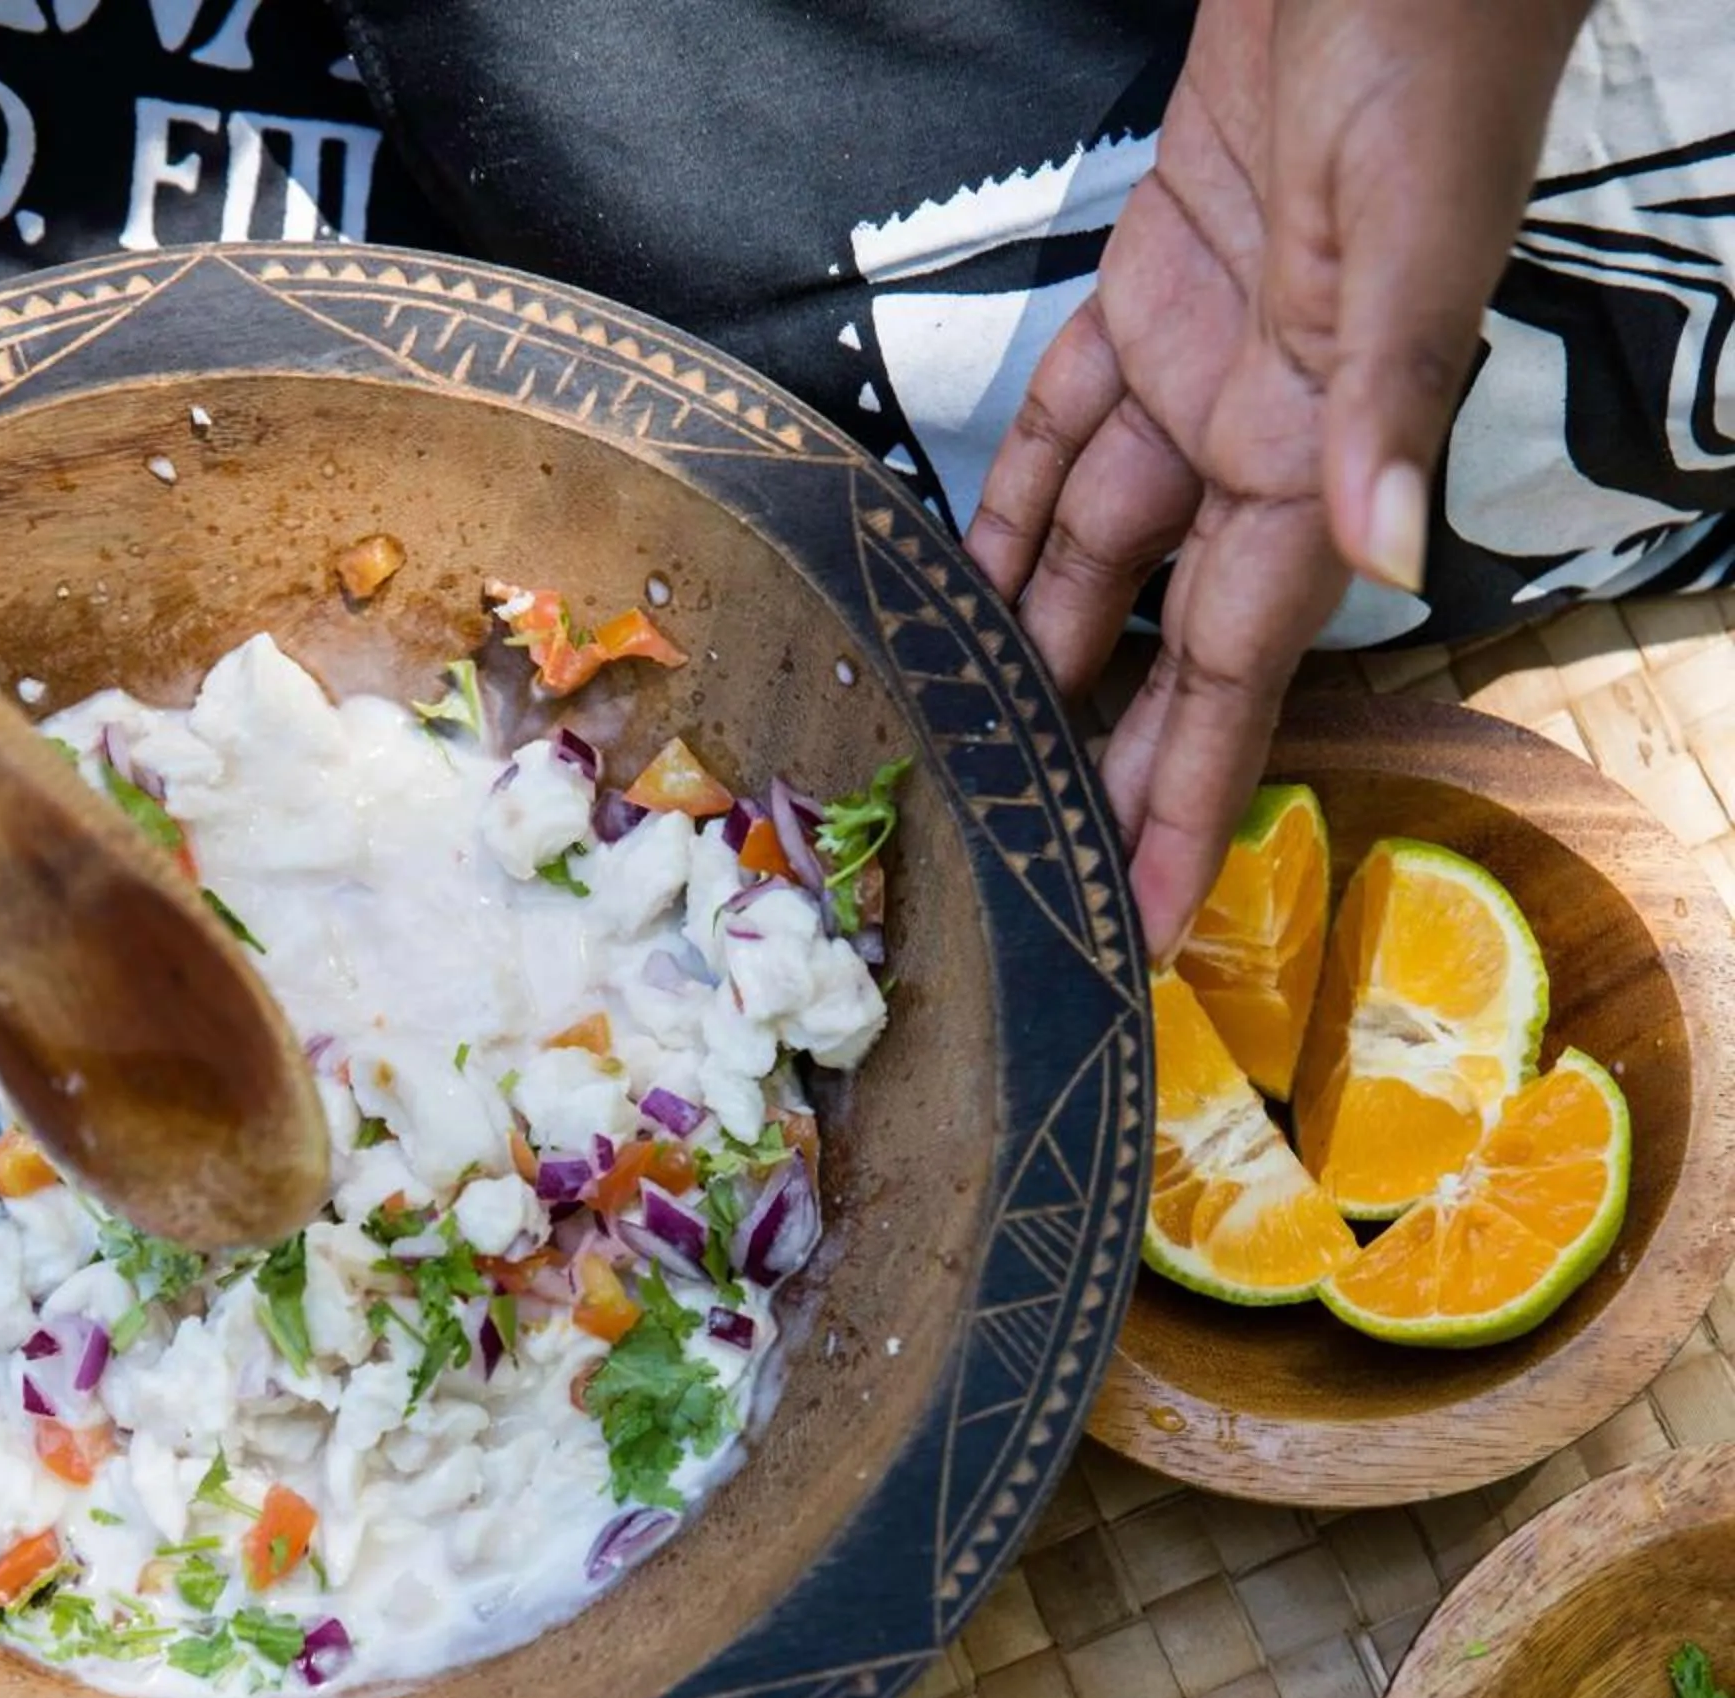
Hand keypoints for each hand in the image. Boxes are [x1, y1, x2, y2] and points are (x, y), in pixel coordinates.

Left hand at [967, 0, 1589, 956]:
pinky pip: (1061, 426)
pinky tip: (958, 576)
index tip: (1144, 918)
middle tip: (1029, 865)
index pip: (1243, 678)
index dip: (1189, 803)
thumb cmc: (1431, 56)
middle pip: (1164, 644)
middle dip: (1105, 759)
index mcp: (1323, 458)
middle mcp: (1260, 442)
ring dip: (1037, 644)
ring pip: (1097, 550)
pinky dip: (1008, 498)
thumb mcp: (1416, 241)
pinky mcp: (1151, 295)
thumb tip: (1385, 555)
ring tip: (967, 748)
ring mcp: (1202, 374)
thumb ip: (1387, 408)